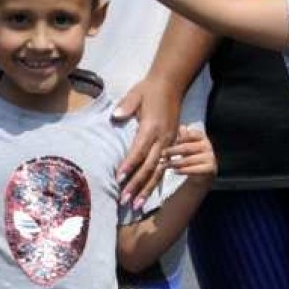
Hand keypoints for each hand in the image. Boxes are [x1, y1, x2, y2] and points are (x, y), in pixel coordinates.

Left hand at [112, 76, 181, 206]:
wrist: (172, 84)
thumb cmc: (149, 89)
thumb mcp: (136, 93)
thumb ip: (126, 106)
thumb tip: (115, 116)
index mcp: (152, 126)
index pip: (139, 149)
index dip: (129, 164)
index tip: (119, 177)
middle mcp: (163, 138)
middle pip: (150, 166)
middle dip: (137, 184)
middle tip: (125, 200)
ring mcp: (170, 142)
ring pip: (159, 170)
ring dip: (147, 189)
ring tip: (136, 204)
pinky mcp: (172, 144)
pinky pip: (164, 167)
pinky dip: (155, 181)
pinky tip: (149, 193)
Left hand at [164, 124, 215, 180]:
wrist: (204, 173)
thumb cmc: (192, 155)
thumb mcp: (186, 144)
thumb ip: (180, 136)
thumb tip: (171, 128)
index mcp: (201, 136)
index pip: (188, 135)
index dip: (177, 138)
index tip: (165, 142)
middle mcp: (207, 145)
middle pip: (186, 148)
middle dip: (172, 151)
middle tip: (162, 154)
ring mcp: (210, 157)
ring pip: (189, 160)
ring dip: (174, 162)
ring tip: (164, 164)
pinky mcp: (210, 169)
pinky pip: (194, 170)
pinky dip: (182, 170)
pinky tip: (175, 171)